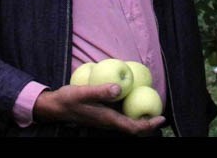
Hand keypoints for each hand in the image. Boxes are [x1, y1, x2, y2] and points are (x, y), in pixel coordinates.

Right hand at [33, 84, 165, 135]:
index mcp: (107, 119)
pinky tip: (134, 100)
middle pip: (133, 128)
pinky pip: (121, 116)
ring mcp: (105, 119)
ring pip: (127, 123)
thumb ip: (100, 91)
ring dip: (141, 119)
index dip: (148, 125)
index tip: (161, 119)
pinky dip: (131, 112)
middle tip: (162, 115)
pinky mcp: (102, 114)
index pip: (132, 128)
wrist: (55, 106)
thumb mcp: (83, 92)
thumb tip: (118, 88)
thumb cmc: (68, 99)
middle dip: (148, 124)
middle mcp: (108, 122)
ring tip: (153, 108)